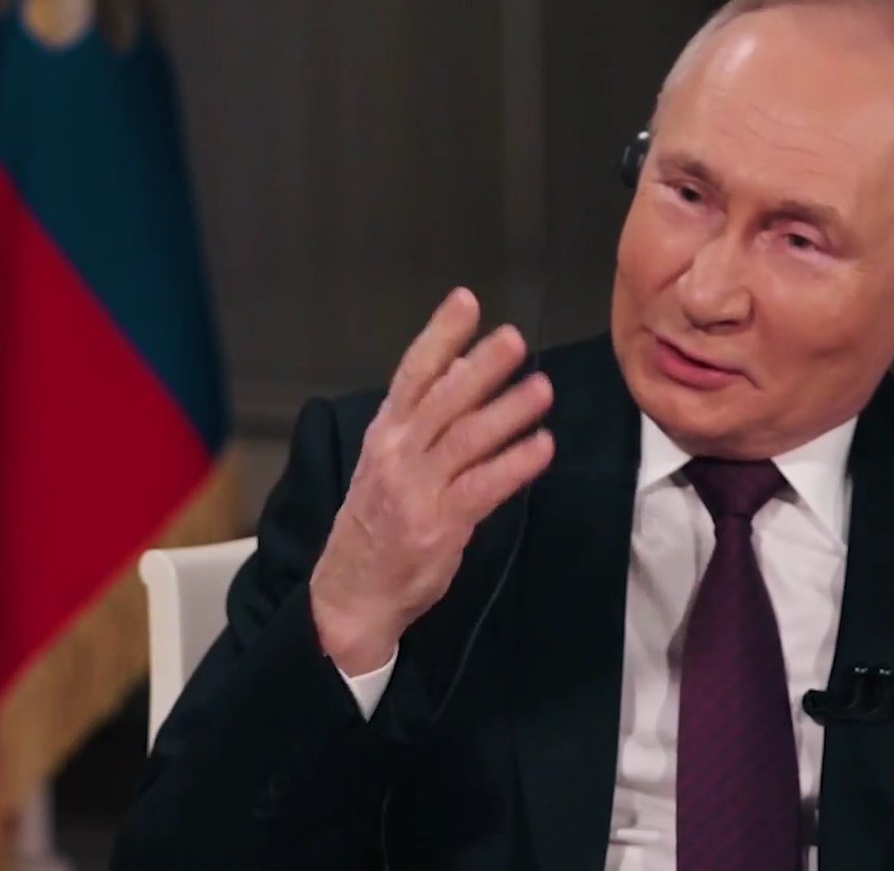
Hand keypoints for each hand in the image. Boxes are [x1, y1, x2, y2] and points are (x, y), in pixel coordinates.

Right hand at [310, 288, 554, 675]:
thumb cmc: (378, 520)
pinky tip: (542, 447)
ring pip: (465, 439)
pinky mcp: (437, 525)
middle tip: (513, 339)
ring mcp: (416, 489)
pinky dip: (514, 465)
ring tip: (542, 389)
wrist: (352, 591)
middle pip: (442, 399)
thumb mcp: (391, 459)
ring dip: (506, 412)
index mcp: (386, 431)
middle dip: (480, 367)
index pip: (413, 372)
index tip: (466, 302)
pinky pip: (482, 488)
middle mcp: (397, 452)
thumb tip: (469, 368)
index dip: (440, 335)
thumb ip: (427, 418)